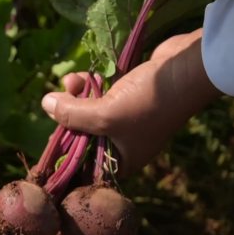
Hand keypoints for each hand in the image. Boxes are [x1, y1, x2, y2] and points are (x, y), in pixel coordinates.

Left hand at [41, 29, 220, 174]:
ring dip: (74, 96)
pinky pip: (98, 95)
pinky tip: (82, 75)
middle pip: (81, 136)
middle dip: (66, 118)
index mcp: (122, 160)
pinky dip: (88, 85)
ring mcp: (125, 117)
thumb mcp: (105, 115)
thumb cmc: (149, 102)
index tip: (48, 141)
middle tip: (56, 103)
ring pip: (87, 111)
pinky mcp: (126, 94)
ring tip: (71, 81)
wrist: (188, 68)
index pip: (85, 167)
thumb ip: (71, 114)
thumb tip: (45, 104)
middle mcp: (123, 142)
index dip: (65, 156)